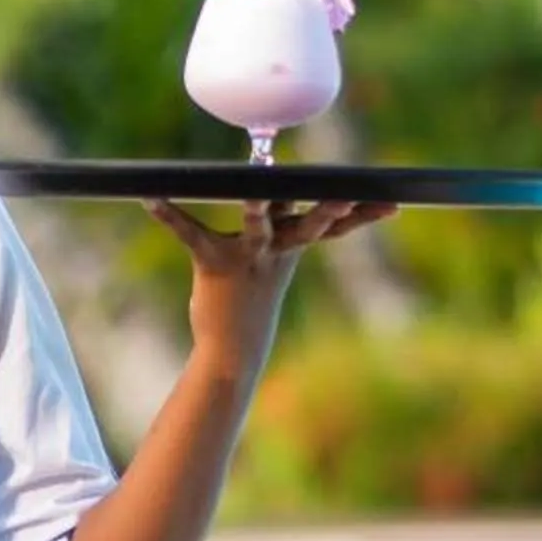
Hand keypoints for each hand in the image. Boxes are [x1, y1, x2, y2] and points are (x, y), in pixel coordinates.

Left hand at [143, 197, 398, 373]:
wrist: (232, 349)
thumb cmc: (254, 296)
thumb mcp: (278, 261)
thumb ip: (287, 226)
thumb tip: (292, 192)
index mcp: (294, 248)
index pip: (333, 226)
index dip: (361, 214)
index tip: (391, 203)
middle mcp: (276, 251)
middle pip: (307, 226)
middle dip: (326, 211)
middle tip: (343, 197)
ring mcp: (248, 257)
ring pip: (257, 227)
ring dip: (257, 210)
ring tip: (256, 196)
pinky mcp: (214, 262)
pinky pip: (191, 233)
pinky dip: (169, 215)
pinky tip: (150, 199)